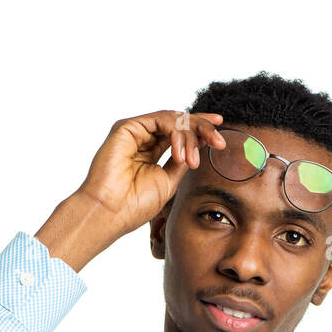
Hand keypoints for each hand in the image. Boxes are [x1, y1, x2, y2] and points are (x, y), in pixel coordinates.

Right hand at [78, 109, 226, 236]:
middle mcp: (143, 138)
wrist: (111, 212)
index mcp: (151, 151)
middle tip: (219, 141)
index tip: (220, 134)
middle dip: (202, 128)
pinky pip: (161, 120)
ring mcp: (135, 131)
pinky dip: (176, 133)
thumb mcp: (169, 182)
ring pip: (173, 119)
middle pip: (179, 122)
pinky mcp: (127, 126)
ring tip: (194, 160)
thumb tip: (198, 148)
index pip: (179, 134)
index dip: (200, 130)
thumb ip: (181, 162)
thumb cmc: (134, 205)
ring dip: (190, 136)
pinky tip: (180, 153)